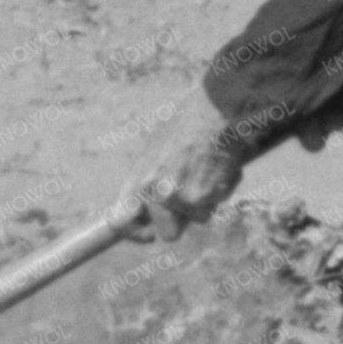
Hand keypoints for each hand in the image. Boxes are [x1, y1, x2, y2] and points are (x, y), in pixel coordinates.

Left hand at [115, 90, 247, 241]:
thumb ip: (149, 181)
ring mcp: (178, 198)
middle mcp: (153, 193)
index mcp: (138, 178)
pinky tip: (220, 166)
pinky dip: (221, 191)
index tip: (148, 235)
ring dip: (206, 202)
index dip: (135, 234)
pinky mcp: (202, 198)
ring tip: (208, 170)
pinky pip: (215, 206)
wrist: (215, 108)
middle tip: (193, 192)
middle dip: (183, 220)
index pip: (121, 222)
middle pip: (168, 234)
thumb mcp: (156, 149)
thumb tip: (148, 213)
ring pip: (198, 219)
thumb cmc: (188, 123)